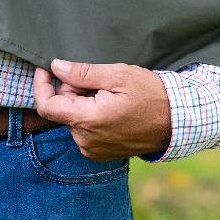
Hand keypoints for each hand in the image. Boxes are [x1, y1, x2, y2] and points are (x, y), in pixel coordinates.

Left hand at [33, 59, 171, 158]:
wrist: (177, 122)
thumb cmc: (151, 95)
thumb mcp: (118, 75)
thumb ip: (83, 73)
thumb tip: (56, 67)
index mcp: (88, 121)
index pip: (46, 106)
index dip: (42, 85)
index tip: (47, 68)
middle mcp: (86, 140)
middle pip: (62, 109)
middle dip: (72, 89)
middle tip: (98, 79)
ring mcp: (93, 149)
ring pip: (73, 118)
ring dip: (83, 102)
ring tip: (109, 93)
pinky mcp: (100, 152)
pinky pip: (84, 129)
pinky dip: (90, 115)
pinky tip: (111, 107)